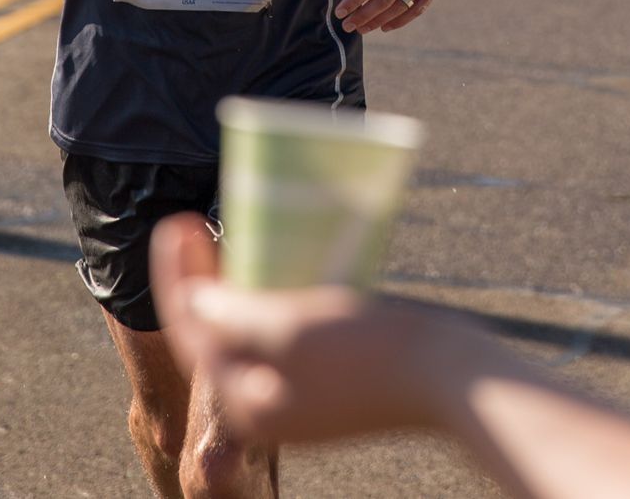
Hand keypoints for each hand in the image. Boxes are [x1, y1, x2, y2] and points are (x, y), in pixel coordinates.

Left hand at [149, 214, 454, 443]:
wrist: (451, 374)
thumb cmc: (370, 351)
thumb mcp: (290, 328)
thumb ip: (234, 318)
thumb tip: (196, 302)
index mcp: (250, 404)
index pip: (193, 333)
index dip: (177, 275)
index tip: (177, 223)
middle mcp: (272, 405)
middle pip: (222, 332)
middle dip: (208, 278)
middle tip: (201, 224)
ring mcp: (308, 394)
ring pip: (258, 330)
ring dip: (244, 284)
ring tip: (241, 236)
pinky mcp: (339, 379)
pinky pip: (293, 332)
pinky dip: (282, 296)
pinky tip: (292, 264)